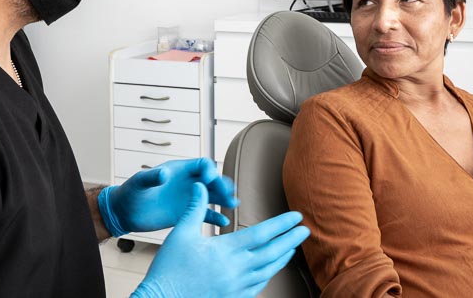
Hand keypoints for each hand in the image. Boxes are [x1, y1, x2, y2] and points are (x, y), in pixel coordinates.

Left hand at [103, 158, 237, 234]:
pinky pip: (205, 214)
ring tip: (233, 204)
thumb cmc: (131, 192)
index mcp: (178, 171)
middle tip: (229, 193)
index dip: (208, 170)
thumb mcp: (139, 182)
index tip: (208, 180)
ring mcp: (188, 199)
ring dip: (224, 199)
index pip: (202, 165)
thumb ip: (151, 177)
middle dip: (222, 184)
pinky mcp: (187, 214)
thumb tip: (164, 173)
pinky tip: (223, 222)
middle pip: (212, 180)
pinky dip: (215, 217)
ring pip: (212, 196)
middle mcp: (187, 183)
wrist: (126, 212)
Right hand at [131, 183, 309, 297]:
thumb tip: (201, 185)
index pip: (262, 233)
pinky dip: (268, 275)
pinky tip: (270, 269)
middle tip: (304, 230)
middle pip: (272, 252)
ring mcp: (236, 287)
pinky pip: (258, 286)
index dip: (281, 224)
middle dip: (290, 240)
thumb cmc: (168, 269)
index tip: (296, 216)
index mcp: (226, 251)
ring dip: (282, 257)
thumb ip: (195, 208)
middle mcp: (236, 270)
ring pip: (268, 270)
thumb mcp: (180, 233)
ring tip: (292, 248)